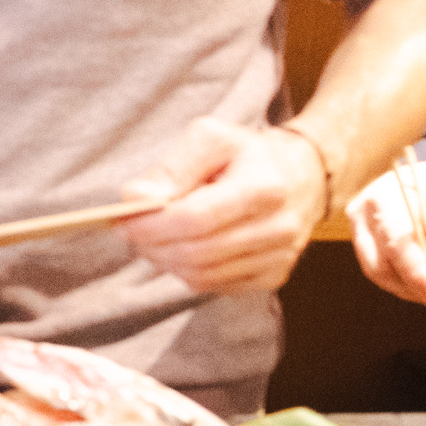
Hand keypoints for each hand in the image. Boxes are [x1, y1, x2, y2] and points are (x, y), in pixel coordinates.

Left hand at [123, 119, 323, 295]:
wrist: (302, 176)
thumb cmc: (247, 155)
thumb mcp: (210, 139)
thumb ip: (171, 168)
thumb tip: (136, 199)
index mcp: (265, 187)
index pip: (196, 219)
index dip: (152, 224)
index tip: (123, 219)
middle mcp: (279, 227)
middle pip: (196, 252)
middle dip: (152, 244)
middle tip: (129, 230)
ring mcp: (280, 256)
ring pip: (202, 275)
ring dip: (165, 260)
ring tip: (152, 237)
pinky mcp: (275, 276)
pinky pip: (215, 286)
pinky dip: (188, 271)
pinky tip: (182, 248)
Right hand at [350, 157, 425, 306]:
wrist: (424, 181)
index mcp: (384, 196)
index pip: (396, 242)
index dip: (416, 273)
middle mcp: (360, 213)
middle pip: (382, 264)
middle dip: (416, 287)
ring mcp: (356, 230)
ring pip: (378, 274)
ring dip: (412, 289)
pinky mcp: (360, 244)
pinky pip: (379, 273)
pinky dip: (405, 284)